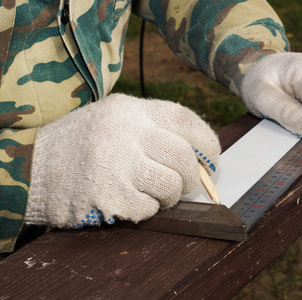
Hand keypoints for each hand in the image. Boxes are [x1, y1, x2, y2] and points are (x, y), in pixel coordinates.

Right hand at [26, 94, 219, 227]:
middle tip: (186, 185)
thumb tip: (197, 154)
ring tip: (156, 195)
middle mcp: (125, 132)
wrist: (32, 166)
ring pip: (171, 186)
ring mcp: (116, 164)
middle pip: (183, 157)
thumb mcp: (113, 119)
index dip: (207, 142)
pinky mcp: (109, 196)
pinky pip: (148, 208)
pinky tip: (130, 201)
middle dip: (192, 177)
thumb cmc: (79, 144)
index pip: (185, 120)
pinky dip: (147, 209)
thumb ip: (153, 129)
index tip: (212, 159)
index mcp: (129, 109)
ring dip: (171, 197)